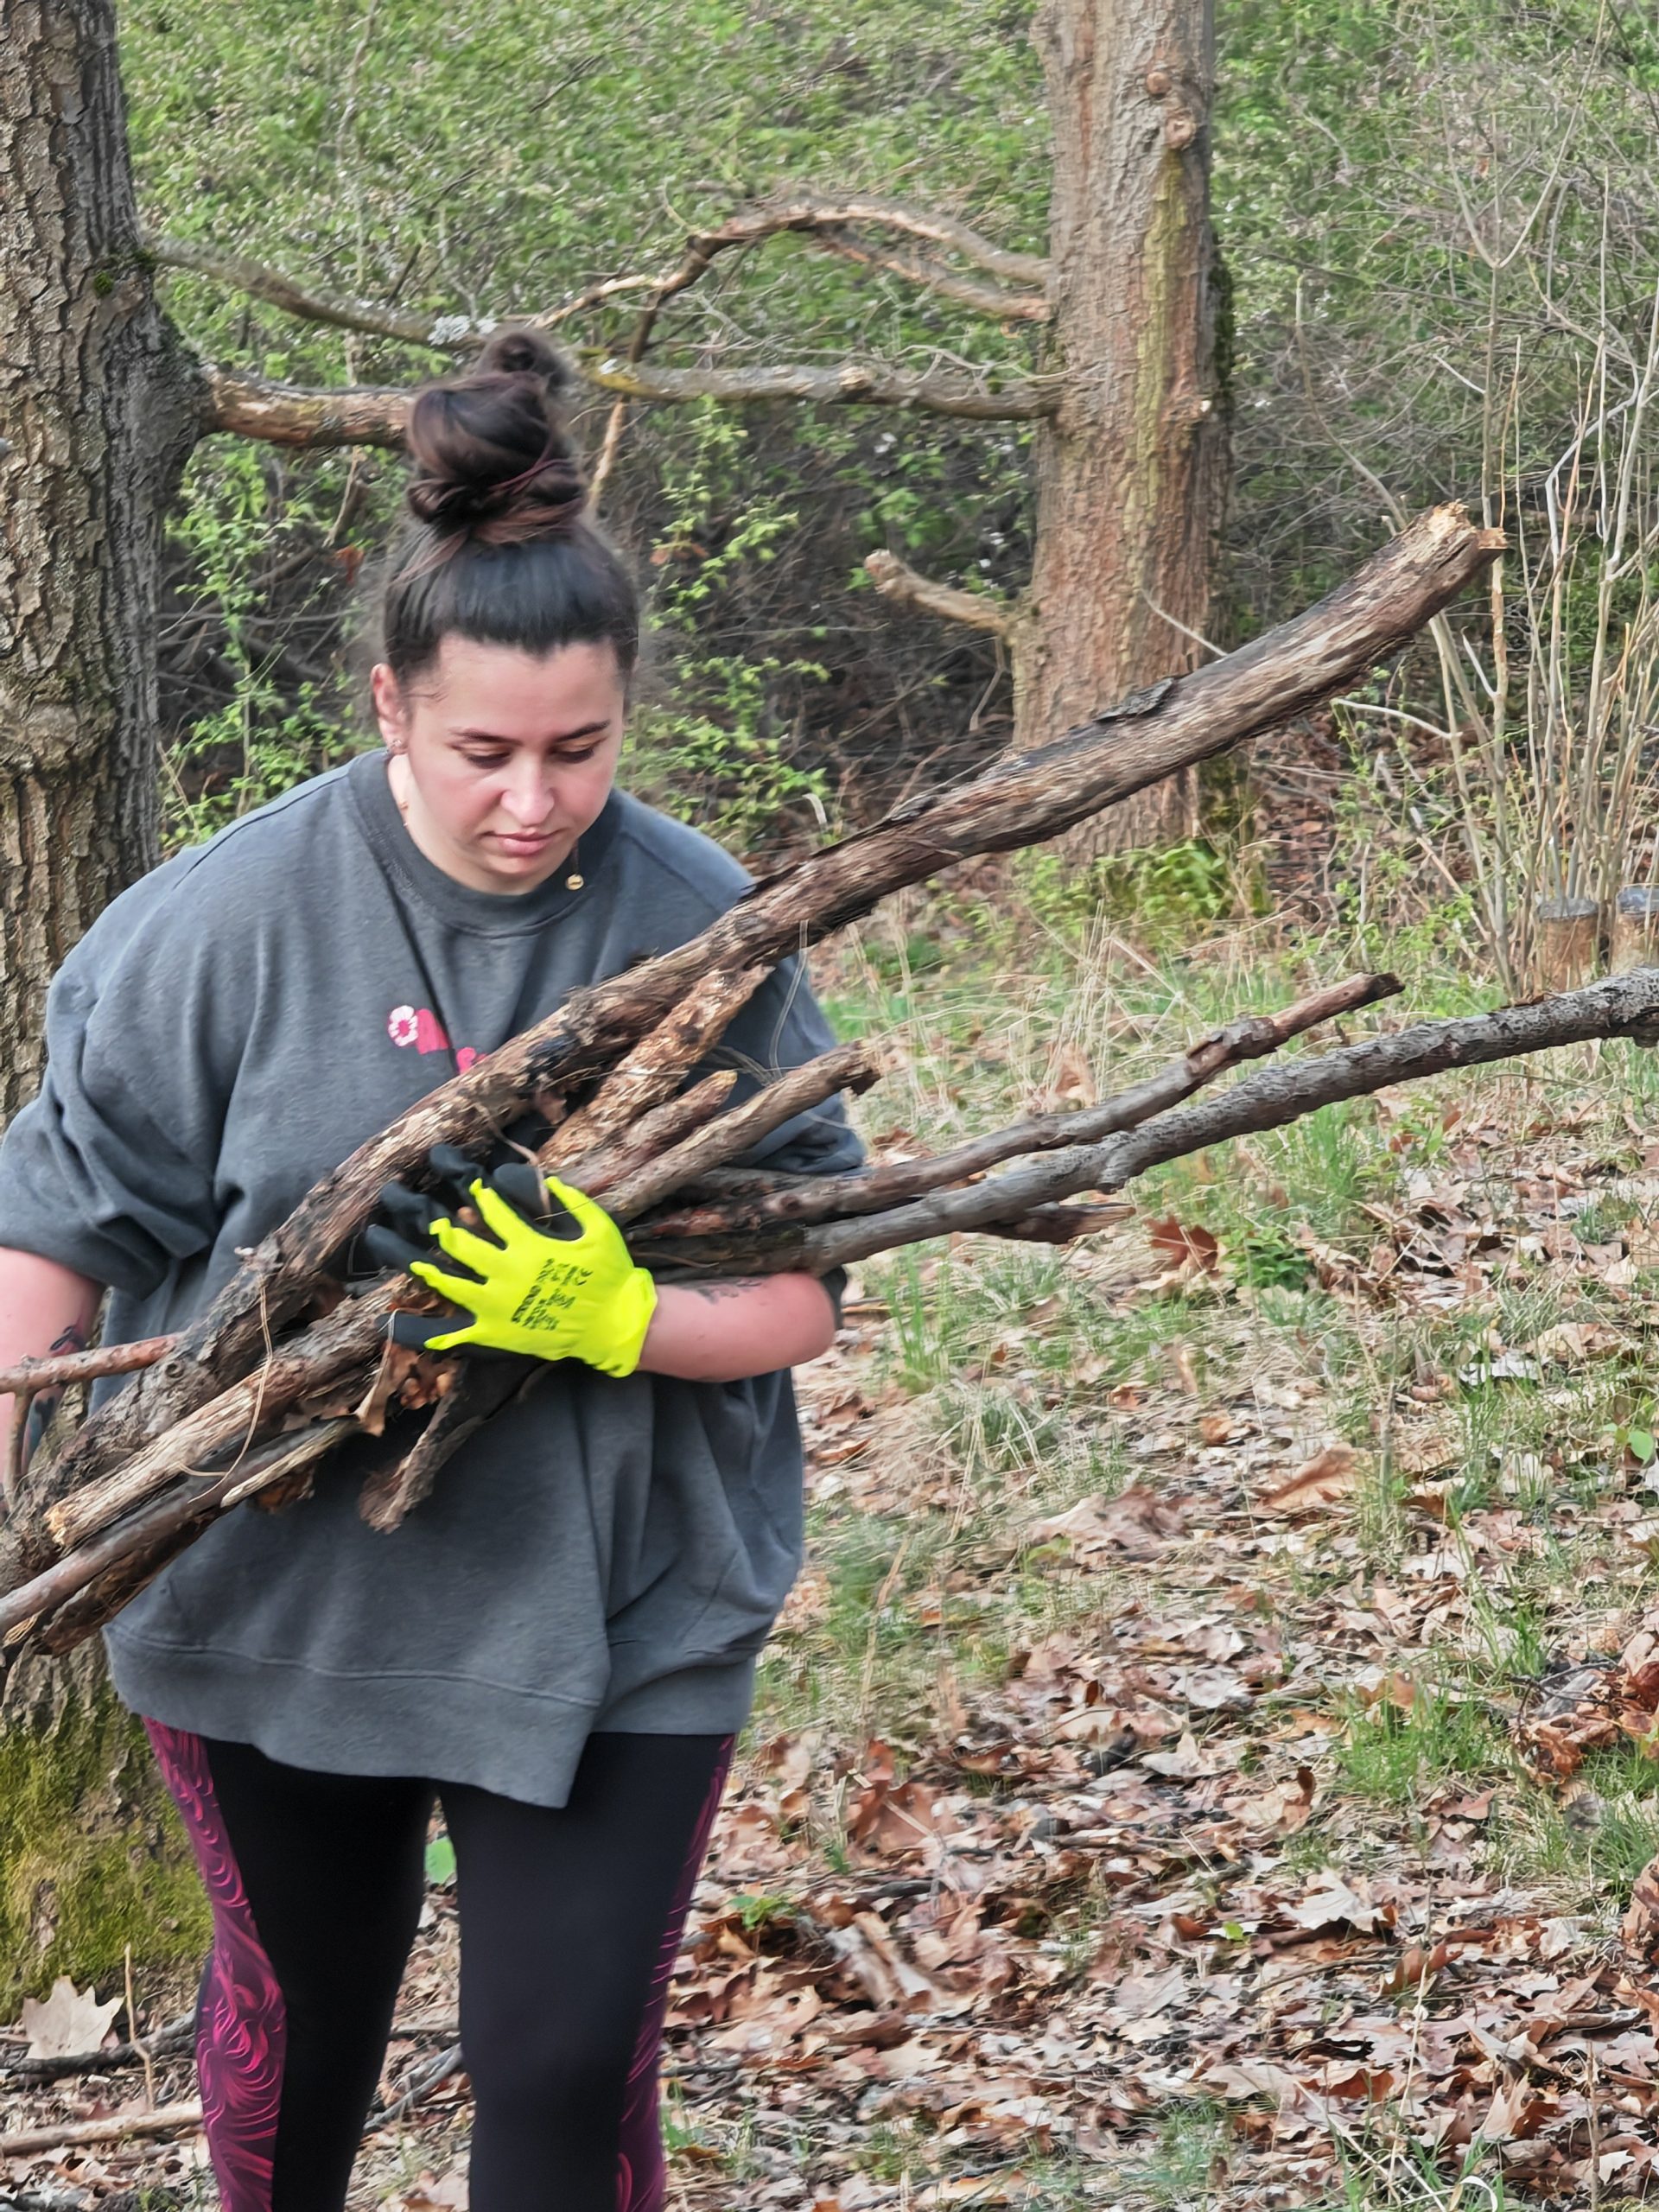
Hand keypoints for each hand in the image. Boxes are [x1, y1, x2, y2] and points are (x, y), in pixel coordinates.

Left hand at [401, 1169, 656, 1376]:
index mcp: (530, 1247)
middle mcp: (507, 1274)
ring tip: (416, 1263)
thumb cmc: (609, 1275)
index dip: (483, 1197)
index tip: (476, 1187)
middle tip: (434, 1223)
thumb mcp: (600, 1229)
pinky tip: (414, 1330)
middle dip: (445, 1231)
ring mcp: (499, 1306)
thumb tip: (549, 1179)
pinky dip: (436, 1335)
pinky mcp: (498, 1333)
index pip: (495, 1214)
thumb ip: (574, 1201)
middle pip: (463, 1248)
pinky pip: (461, 1334)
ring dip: (431, 1272)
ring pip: (453, 1286)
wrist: (614, 1324)